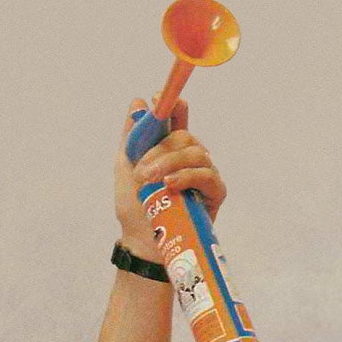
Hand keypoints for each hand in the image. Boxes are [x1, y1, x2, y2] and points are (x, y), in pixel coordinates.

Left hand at [114, 98, 225, 255]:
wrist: (142, 243)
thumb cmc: (136, 208)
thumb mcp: (126, 168)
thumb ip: (132, 137)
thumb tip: (137, 103)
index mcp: (170, 149)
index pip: (178, 119)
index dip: (172, 106)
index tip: (158, 99)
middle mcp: (191, 158)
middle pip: (185, 136)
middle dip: (160, 149)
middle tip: (141, 169)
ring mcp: (205, 174)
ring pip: (196, 153)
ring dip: (170, 163)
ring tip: (151, 180)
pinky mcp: (215, 193)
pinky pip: (207, 175)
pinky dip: (187, 176)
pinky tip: (171, 184)